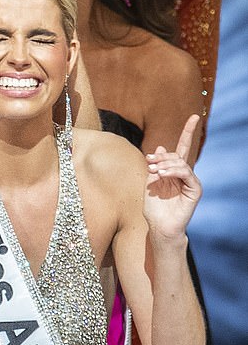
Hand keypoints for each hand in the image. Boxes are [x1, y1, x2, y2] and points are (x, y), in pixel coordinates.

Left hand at [144, 114, 201, 239]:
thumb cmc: (154, 209)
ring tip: (154, 171)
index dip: (188, 132)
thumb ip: (155, 166)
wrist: (160, 227)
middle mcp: (184, 175)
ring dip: (165, 164)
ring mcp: (191, 182)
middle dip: (162, 156)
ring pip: (181, 163)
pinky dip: (173, 171)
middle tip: (149, 163)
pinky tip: (162, 174)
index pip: (182, 148)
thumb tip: (158, 147)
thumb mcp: (150, 183)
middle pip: (177, 155)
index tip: (194, 117)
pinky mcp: (195, 190)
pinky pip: (186, 173)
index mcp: (174, 171)